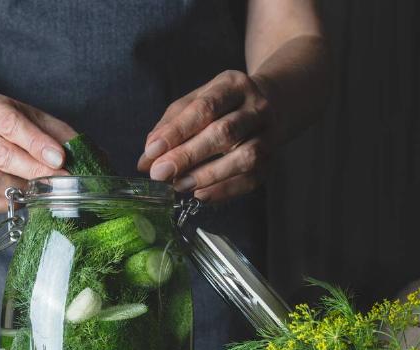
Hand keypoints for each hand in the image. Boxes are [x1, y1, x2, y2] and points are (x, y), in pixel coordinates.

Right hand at [0, 95, 75, 212]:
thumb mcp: (43, 123)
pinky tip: (26, 198)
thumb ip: (65, 137)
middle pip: (2, 154)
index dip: (36, 143)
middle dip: (35, 170)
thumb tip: (94, 159)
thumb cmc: (22, 130)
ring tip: (44, 189)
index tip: (59, 158)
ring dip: (21, 188)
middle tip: (62, 179)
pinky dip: (9, 204)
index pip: (11, 124)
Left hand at [137, 70, 275, 202]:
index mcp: (233, 86)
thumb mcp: (195, 102)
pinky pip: (251, 179)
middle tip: (160, 173)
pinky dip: (224, 190)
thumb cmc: (223, 105)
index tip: (153, 151)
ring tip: (179, 185)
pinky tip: (201, 194)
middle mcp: (257, 108)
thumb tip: (146, 159)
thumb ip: (169, 127)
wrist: (273, 104)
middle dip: (188, 155)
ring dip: (208, 175)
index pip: (204, 108)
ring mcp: (269, 135)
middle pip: (224, 133)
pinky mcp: (272, 161)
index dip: (177, 131)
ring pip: (244, 158)